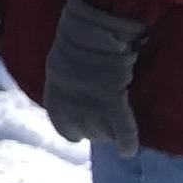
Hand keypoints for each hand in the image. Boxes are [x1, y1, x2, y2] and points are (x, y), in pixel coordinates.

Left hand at [44, 0, 146, 154]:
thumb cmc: (75, 41)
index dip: (73, 128)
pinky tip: (127, 151)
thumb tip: (64, 84)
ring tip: (116, 127)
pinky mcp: (113, 104)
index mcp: (54, 95)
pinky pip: (122, 130)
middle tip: (105, 124)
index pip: (62, 126)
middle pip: (85, 133)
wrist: (90, 31)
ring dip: (110, 133)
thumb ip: (66, 82)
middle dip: (95, 131)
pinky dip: (126, 142)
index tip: (81, 129)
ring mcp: (91, 107)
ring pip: (102, 134)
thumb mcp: (60, 63)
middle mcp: (69, 106)